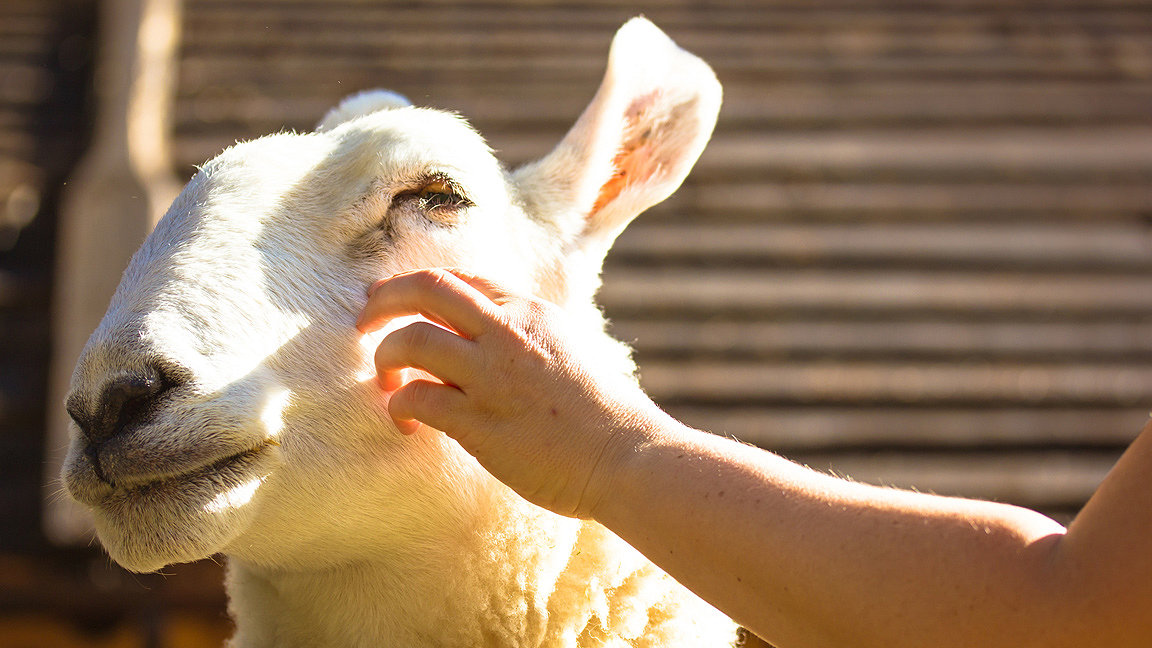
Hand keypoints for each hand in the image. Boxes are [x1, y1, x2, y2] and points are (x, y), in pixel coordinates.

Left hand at [357, 268, 661, 517]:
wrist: (627, 456)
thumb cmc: (602, 412)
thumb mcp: (566, 347)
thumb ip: (525, 334)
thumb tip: (484, 333)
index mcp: (530, 311)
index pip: (459, 279)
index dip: (417, 287)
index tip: (395, 304)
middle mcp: (508, 333)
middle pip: (426, 289)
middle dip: (382, 300)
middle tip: (363, 323)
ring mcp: (492, 376)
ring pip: (411, 341)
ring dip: (385, 359)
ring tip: (385, 383)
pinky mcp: (480, 423)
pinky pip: (416, 399)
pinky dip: (399, 407)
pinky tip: (404, 423)